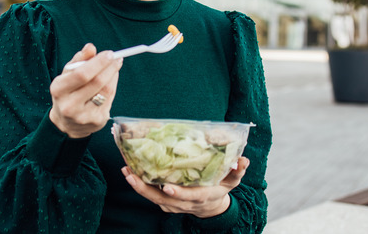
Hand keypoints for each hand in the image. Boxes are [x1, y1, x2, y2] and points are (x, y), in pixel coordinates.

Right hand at [49, 43, 122, 137]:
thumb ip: (78, 60)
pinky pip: (110, 99)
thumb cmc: (67, 93)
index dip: (98, 63)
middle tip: (117, 58)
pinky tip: (111, 80)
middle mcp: (69, 106)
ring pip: (106, 91)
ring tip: (115, 66)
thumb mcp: (67, 76)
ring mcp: (84, 116)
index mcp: (58, 90)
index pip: (81, 74)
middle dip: (110, 67)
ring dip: (113, 75)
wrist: (67, 123)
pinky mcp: (96, 122)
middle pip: (96, 82)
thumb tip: (90, 47)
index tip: (109, 53)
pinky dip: (113, 86)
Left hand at [122, 157, 249, 218]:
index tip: (166, 187)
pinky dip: (139, 184)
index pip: (188, 198)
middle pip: (161, 199)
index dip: (177, 194)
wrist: (211, 208)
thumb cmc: (220, 189)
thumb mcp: (231, 181)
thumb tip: (242, 160)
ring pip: (152, 197)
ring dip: (137, 185)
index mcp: (199, 197)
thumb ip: (236, 171)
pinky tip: (129, 171)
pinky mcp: (164, 201)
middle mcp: (182, 203)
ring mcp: (171, 204)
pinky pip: (149, 193)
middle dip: (144, 189)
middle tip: (131, 175)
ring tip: (125, 170)